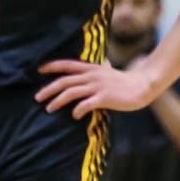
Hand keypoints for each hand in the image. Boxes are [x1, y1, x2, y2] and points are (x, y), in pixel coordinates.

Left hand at [36, 59, 156, 117]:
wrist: (142, 86)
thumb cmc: (124, 82)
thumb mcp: (106, 73)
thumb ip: (93, 74)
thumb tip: (80, 79)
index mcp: (91, 68)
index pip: (67, 64)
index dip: (52, 66)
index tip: (39, 70)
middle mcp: (92, 76)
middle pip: (64, 81)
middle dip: (48, 89)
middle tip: (37, 98)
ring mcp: (98, 86)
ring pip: (71, 92)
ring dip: (57, 101)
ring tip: (49, 109)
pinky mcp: (104, 97)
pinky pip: (85, 105)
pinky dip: (77, 111)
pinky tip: (74, 116)